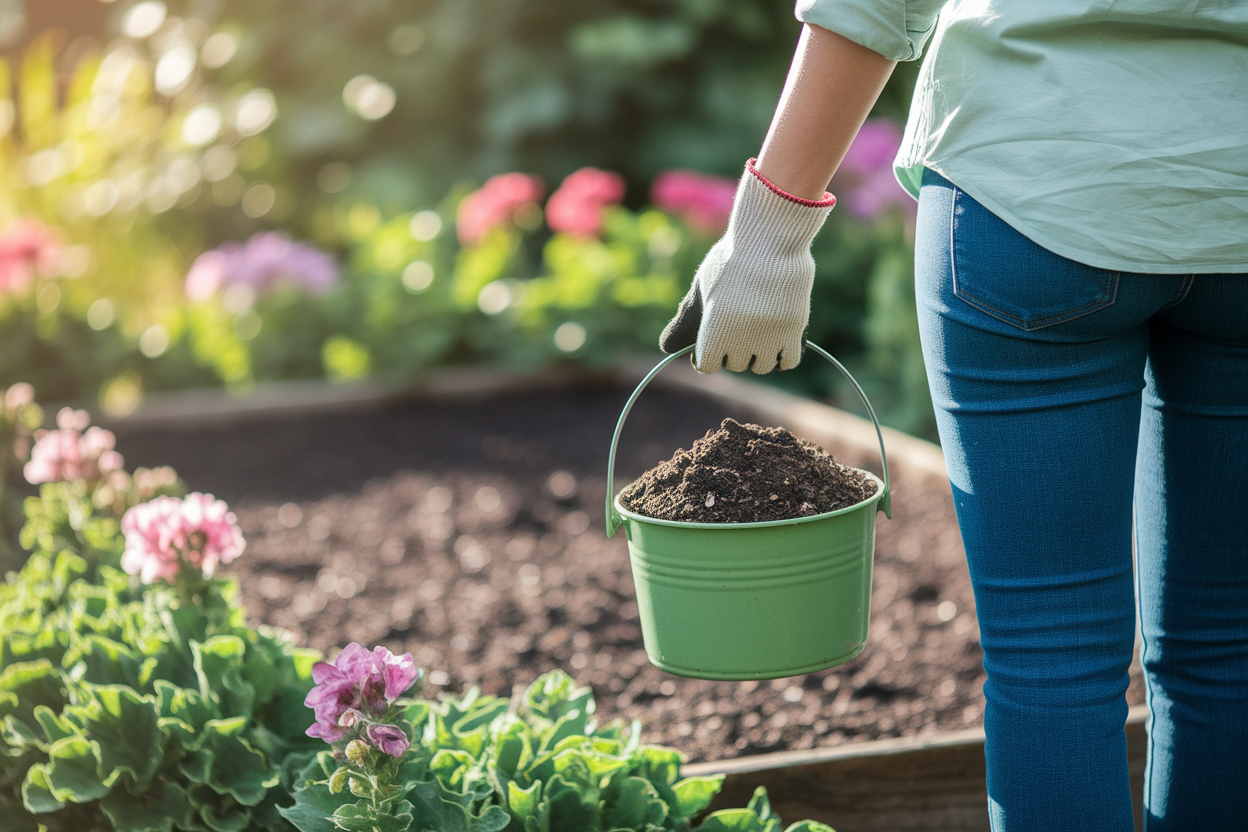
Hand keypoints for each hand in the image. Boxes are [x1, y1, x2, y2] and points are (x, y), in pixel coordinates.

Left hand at [659, 159, 834, 373]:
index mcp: (711, 330)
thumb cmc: (732, 260)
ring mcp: (768, 338)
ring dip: (759, 354)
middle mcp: (738, 340)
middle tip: (741, 321)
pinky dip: (782, 356)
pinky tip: (779, 338)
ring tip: (761, 328)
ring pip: (761, 366)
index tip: (716, 338)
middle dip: (734, 349)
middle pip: (734, 364)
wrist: (770, 238)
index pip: (706, 365)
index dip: (709, 353)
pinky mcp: (794, 331)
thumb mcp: (701, 287)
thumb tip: (665, 348)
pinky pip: (787, 363)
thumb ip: (685, 321)